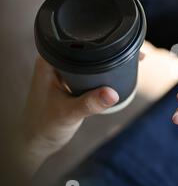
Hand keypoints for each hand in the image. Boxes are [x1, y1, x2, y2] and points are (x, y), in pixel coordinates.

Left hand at [21, 52, 144, 174]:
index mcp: (49, 61)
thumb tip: (112, 93)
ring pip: (91, 61)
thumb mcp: (68, 114)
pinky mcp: (71, 82)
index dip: (98, 42)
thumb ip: (89, 104)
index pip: (76, 42)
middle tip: (133, 56)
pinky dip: (104, 75)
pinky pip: (91, 73)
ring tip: (130, 63)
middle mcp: (55, 62)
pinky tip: (117, 77)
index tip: (120, 46)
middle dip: (108, 52)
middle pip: (87, 49)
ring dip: (108, 63)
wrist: (36, 143)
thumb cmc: (43, 127)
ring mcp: (64, 71)